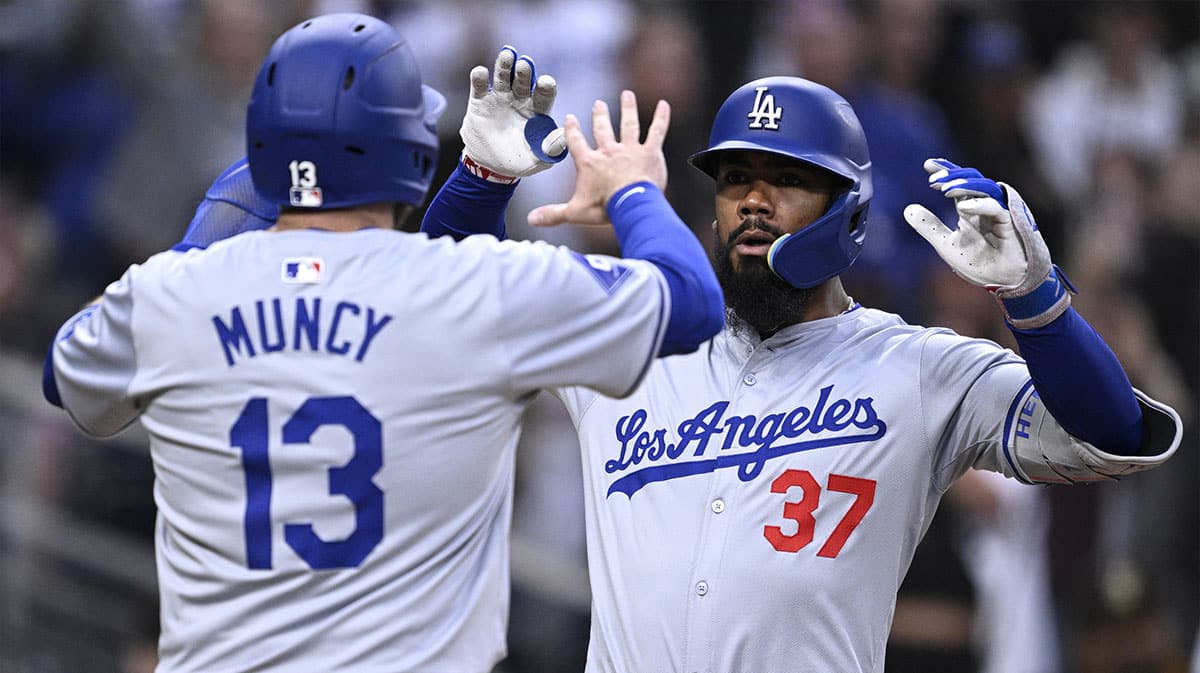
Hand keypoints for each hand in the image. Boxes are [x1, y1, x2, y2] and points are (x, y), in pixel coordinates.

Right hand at [460, 46, 566, 182]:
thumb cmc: (519, 161)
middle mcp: (520, 99)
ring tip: (507, 55)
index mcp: (537, 110)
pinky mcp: (480, 101)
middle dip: (525, 71)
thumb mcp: (538, 159)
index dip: (546, 86)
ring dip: (505, 65)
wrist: (489, 166)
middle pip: (524, 80)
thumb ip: (552, 148)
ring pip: (503, 76)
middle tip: (525, 64)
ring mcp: (500, 98)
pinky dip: (480, 77)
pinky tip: (481, 73)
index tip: (545, 82)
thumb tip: (565, 136)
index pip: (545, 93)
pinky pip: (479, 86)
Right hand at [527, 90, 669, 226]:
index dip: (572, 130)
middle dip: (600, 115)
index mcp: (590, 163)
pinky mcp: (650, 152)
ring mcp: (630, 149)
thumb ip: (554, 214)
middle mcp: (609, 151)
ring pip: (628, 124)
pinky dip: (661, 118)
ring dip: (627, 109)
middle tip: (598, 103)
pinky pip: (656, 131)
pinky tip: (664, 104)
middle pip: (602, 128)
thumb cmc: (604, 208)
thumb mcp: (575, 212)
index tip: (570, 118)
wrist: (630, 204)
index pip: (577, 142)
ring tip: (626, 95)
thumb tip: (532, 219)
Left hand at [903, 158, 1071, 327]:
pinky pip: (996, 208)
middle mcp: (985, 207)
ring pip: (985, 188)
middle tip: (933, 178)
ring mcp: (999, 212)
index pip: (959, 185)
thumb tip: (907, 209)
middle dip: (953, 175)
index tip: (928, 165)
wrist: (1003, 282)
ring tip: (944, 189)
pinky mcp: (1010, 222)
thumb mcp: (946, 244)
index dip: (946, 171)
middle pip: (972, 180)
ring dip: (964, 186)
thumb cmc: (980, 263)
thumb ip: (930, 226)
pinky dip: (979, 204)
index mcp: (971, 210)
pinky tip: (962, 206)